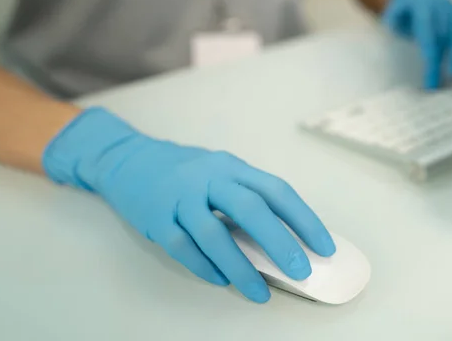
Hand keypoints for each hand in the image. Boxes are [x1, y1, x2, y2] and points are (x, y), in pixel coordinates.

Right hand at [43, 108, 335, 302]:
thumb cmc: (182, 171)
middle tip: (301, 271)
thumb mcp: (217, 172)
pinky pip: (183, 247)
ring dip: (241, 267)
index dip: (303, 218)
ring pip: (214, 234)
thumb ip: (245, 198)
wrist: (128, 159)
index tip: (324, 246)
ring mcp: (179, 197)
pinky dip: (205, 267)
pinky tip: (221, 280)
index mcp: (231, 166)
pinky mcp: (155, 217)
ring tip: (260, 293)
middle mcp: (207, 177)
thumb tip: (282, 239)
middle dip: (279, 242)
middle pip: (249, 209)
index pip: (275, 190)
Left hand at [382, 0, 451, 88]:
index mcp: (423, 5)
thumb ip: (392, 20)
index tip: (429, 64)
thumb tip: (394, 30)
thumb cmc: (404, 7)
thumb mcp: (393, 10)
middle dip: (441, 57)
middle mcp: (442, 7)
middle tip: (438, 79)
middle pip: (446, 34)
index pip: (428, 30)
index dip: (430, 49)